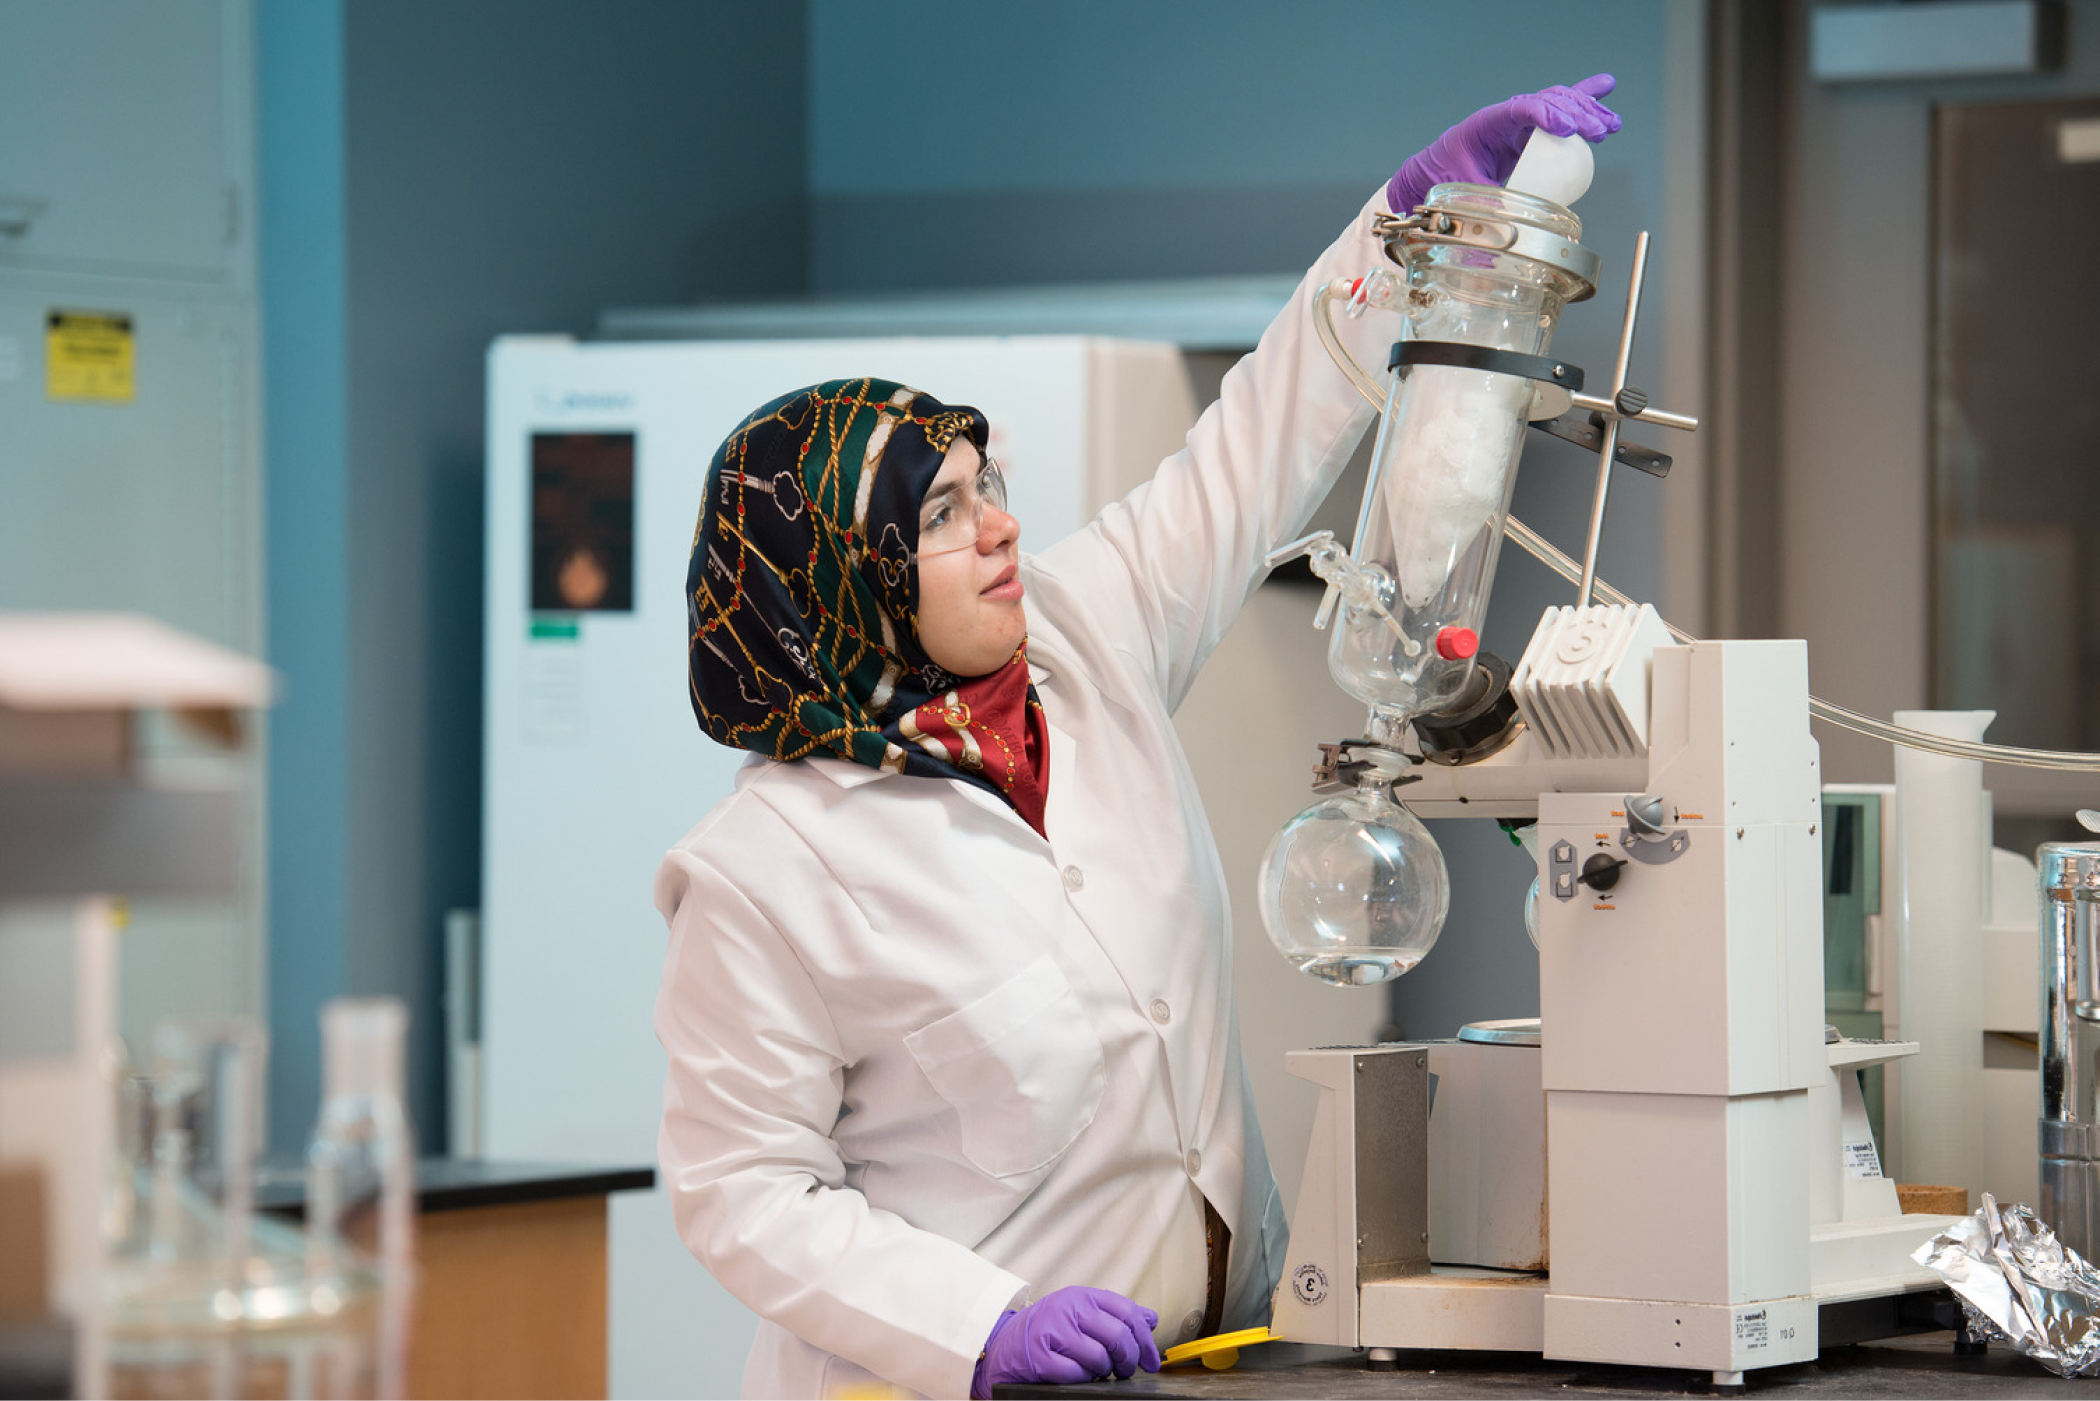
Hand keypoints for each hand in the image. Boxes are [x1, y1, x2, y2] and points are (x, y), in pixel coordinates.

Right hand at [970, 1286, 1161, 1397]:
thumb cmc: (1047, 1330)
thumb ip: (1115, 1315)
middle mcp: (1067, 1308)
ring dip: (1103, 1371)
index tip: (1151, 1359)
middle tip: (1126, 1370)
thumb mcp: (1080, 1314)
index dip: (1144, 1338)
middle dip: (1128, 1359)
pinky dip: (1082, 1379)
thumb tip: (1150, 1319)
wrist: (1003, 1345)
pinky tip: (1077, 1375)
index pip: (1127, 1311)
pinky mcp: (1039, 1357)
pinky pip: (1076, 1374)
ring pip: (1099, 1357)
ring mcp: (1052, 1331)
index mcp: (1081, 1296)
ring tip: (1096, 1371)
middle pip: (1118, 1335)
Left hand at [1387, 74, 1621, 213]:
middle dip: (1577, 113)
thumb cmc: (1442, 177)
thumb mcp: (1459, 193)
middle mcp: (1504, 117)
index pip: (1520, 110)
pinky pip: (1556, 109)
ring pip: (1557, 103)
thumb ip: (1481, 206)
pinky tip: (1606, 86)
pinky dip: (1581, 98)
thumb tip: (1504, 229)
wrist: (1430, 172)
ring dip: (1587, 110)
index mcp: (1484, 125)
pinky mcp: (1526, 130)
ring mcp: (1517, 122)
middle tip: (1600, 131)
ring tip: (1611, 125)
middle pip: (1547, 102)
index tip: (1568, 128)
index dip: (1546, 115)